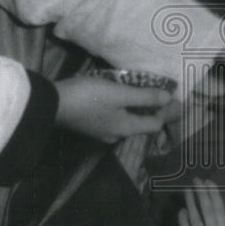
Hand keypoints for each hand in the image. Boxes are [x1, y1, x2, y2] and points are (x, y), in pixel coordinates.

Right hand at [55, 75, 172, 143]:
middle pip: (141, 124)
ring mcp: (102, 132)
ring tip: (140, 90)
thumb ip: (144, 96)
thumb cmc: (89, 97)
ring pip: (127, 121)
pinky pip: (114, 118)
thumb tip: (168, 99)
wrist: (51, 104)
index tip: (173, 96)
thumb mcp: (119, 93)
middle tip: (158, 91)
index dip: (166, 111)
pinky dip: (122, 108)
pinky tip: (118, 95)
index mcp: (126, 129)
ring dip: (136, 107)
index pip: (155, 125)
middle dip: (152, 109)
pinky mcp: (91, 126)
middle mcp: (117, 135)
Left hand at [178, 178, 224, 225]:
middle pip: (206, 209)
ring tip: (187, 190)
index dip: (213, 194)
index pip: (219, 207)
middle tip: (197, 180)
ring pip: (195, 218)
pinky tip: (181, 211)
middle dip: (202, 193)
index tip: (209, 182)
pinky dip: (183, 221)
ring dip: (191, 203)